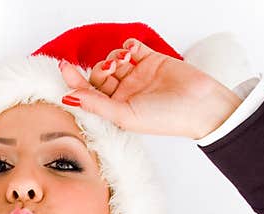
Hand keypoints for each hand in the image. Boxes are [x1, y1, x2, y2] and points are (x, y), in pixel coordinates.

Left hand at [58, 38, 242, 139]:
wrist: (199, 105)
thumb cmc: (165, 118)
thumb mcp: (124, 115)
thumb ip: (95, 105)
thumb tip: (67, 98)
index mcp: (115, 109)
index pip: (88, 93)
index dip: (74, 81)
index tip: (63, 67)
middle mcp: (124, 93)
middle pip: (98, 75)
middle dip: (100, 68)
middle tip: (112, 69)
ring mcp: (137, 76)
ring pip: (113, 59)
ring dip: (114, 56)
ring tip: (125, 60)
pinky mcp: (150, 60)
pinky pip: (130, 47)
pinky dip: (127, 45)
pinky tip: (132, 51)